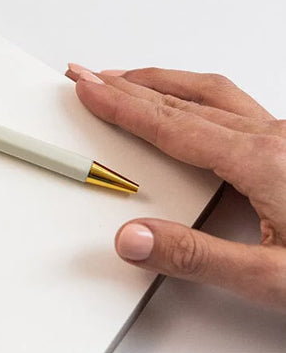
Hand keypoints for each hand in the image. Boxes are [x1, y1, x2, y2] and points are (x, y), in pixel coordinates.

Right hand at [67, 63, 285, 309]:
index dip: (121, 104)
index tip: (86, 85)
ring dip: (164, 82)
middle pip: (186, 98)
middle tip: (89, 73)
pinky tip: (194, 107)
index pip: (170, 125)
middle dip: (130, 84)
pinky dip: (196, 95)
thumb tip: (132, 238)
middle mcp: (275, 139)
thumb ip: (197, 257)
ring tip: (129, 79)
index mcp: (260, 162)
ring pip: (214, 94)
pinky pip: (237, 104)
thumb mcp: (274, 280)